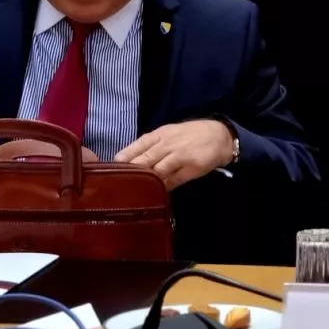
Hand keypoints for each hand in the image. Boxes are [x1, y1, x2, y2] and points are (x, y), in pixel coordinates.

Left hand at [115, 119, 233, 189]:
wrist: (219, 136)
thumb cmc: (188, 136)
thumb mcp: (167, 134)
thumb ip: (149, 147)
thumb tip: (128, 162)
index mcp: (158, 136)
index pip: (137, 146)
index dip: (123, 158)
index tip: (110, 170)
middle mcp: (167, 145)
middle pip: (144, 160)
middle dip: (131, 172)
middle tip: (117, 184)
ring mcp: (179, 157)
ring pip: (157, 171)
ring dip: (145, 182)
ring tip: (133, 192)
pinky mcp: (191, 169)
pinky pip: (173, 181)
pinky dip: (163, 188)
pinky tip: (155, 194)